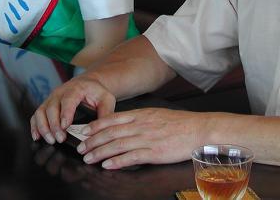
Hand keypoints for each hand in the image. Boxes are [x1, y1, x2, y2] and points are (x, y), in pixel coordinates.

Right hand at [30, 75, 115, 144]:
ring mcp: (51, 98)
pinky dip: (35, 126)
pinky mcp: (46, 105)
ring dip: (43, 127)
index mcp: (75, 88)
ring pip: (41, 111)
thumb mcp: (106, 98)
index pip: (68, 100)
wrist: (87, 83)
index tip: (65, 126)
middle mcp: (60, 92)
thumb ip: (106, 112)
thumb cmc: (96, 91)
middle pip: (51, 107)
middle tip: (60, 139)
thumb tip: (103, 129)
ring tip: (50, 140)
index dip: (65, 113)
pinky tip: (37, 137)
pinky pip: (36, 115)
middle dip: (54, 125)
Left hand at [76, 107, 203, 169]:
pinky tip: (107, 165)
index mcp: (141, 115)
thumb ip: (140, 120)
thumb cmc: (180, 124)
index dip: (96, 125)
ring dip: (100, 152)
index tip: (84, 131)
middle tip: (80, 148)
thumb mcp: (157, 115)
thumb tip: (124, 126)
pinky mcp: (154, 152)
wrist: (199, 129)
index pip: (113, 119)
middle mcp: (141, 125)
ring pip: (117, 144)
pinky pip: (131, 157)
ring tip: (88, 158)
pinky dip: (117, 161)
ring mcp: (147, 138)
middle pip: (111, 132)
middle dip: (93, 141)